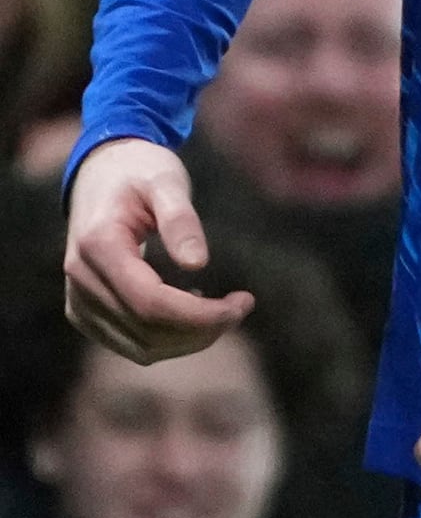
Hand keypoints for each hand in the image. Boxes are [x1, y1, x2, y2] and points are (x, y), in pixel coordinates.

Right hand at [64, 140, 252, 363]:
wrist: (100, 172)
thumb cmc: (139, 170)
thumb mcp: (165, 180)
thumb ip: (180, 219)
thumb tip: (197, 263)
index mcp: (98, 246)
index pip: (150, 303)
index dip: (200, 315)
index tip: (243, 302)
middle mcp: (82, 279)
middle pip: (147, 331)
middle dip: (203, 329)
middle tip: (242, 306)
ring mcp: (79, 300)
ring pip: (140, 347)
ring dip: (188, 340)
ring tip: (222, 310)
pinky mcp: (85, 312)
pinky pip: (129, 344)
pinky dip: (167, 340)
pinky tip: (192, 312)